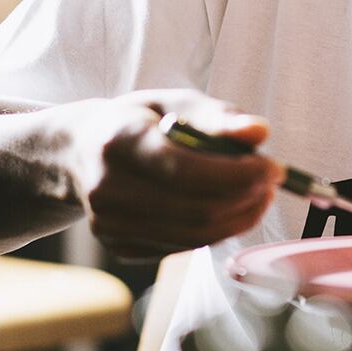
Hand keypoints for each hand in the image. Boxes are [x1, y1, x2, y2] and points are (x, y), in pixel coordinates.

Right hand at [65, 89, 284, 259]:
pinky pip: (185, 246)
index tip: (271, 166)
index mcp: (119, 141)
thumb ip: (218, 116)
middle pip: (195, 209)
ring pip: (195, 235)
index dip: (236, 173)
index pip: (183, 169)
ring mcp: (110, 225)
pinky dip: (219, 229)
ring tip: (259, 192)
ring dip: (241, 217)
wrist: (79, 152)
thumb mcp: (175, 103)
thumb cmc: (138, 121)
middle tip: (272, 181)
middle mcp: (108, 188)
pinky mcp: (120, 248)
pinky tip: (230, 206)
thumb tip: (261, 133)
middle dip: (247, 198)